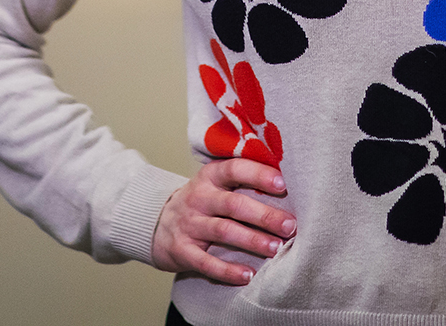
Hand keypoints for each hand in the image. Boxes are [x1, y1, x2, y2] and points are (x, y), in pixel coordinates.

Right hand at [151, 158, 296, 285]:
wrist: (156, 222)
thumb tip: (287, 184)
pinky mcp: (183, 250)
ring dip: (252, 240)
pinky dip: (227, 270)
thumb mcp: (214, 183)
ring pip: (223, 231)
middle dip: (264, 215)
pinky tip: (247, 275)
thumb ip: (242, 180)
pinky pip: (206, 262)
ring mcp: (189, 225)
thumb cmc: (201, 202)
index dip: (258, 175)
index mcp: (210, 177)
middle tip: (289, 225)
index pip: (234, 170)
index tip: (283, 183)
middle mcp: (199, 198)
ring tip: (275, 249)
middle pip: (234, 204)